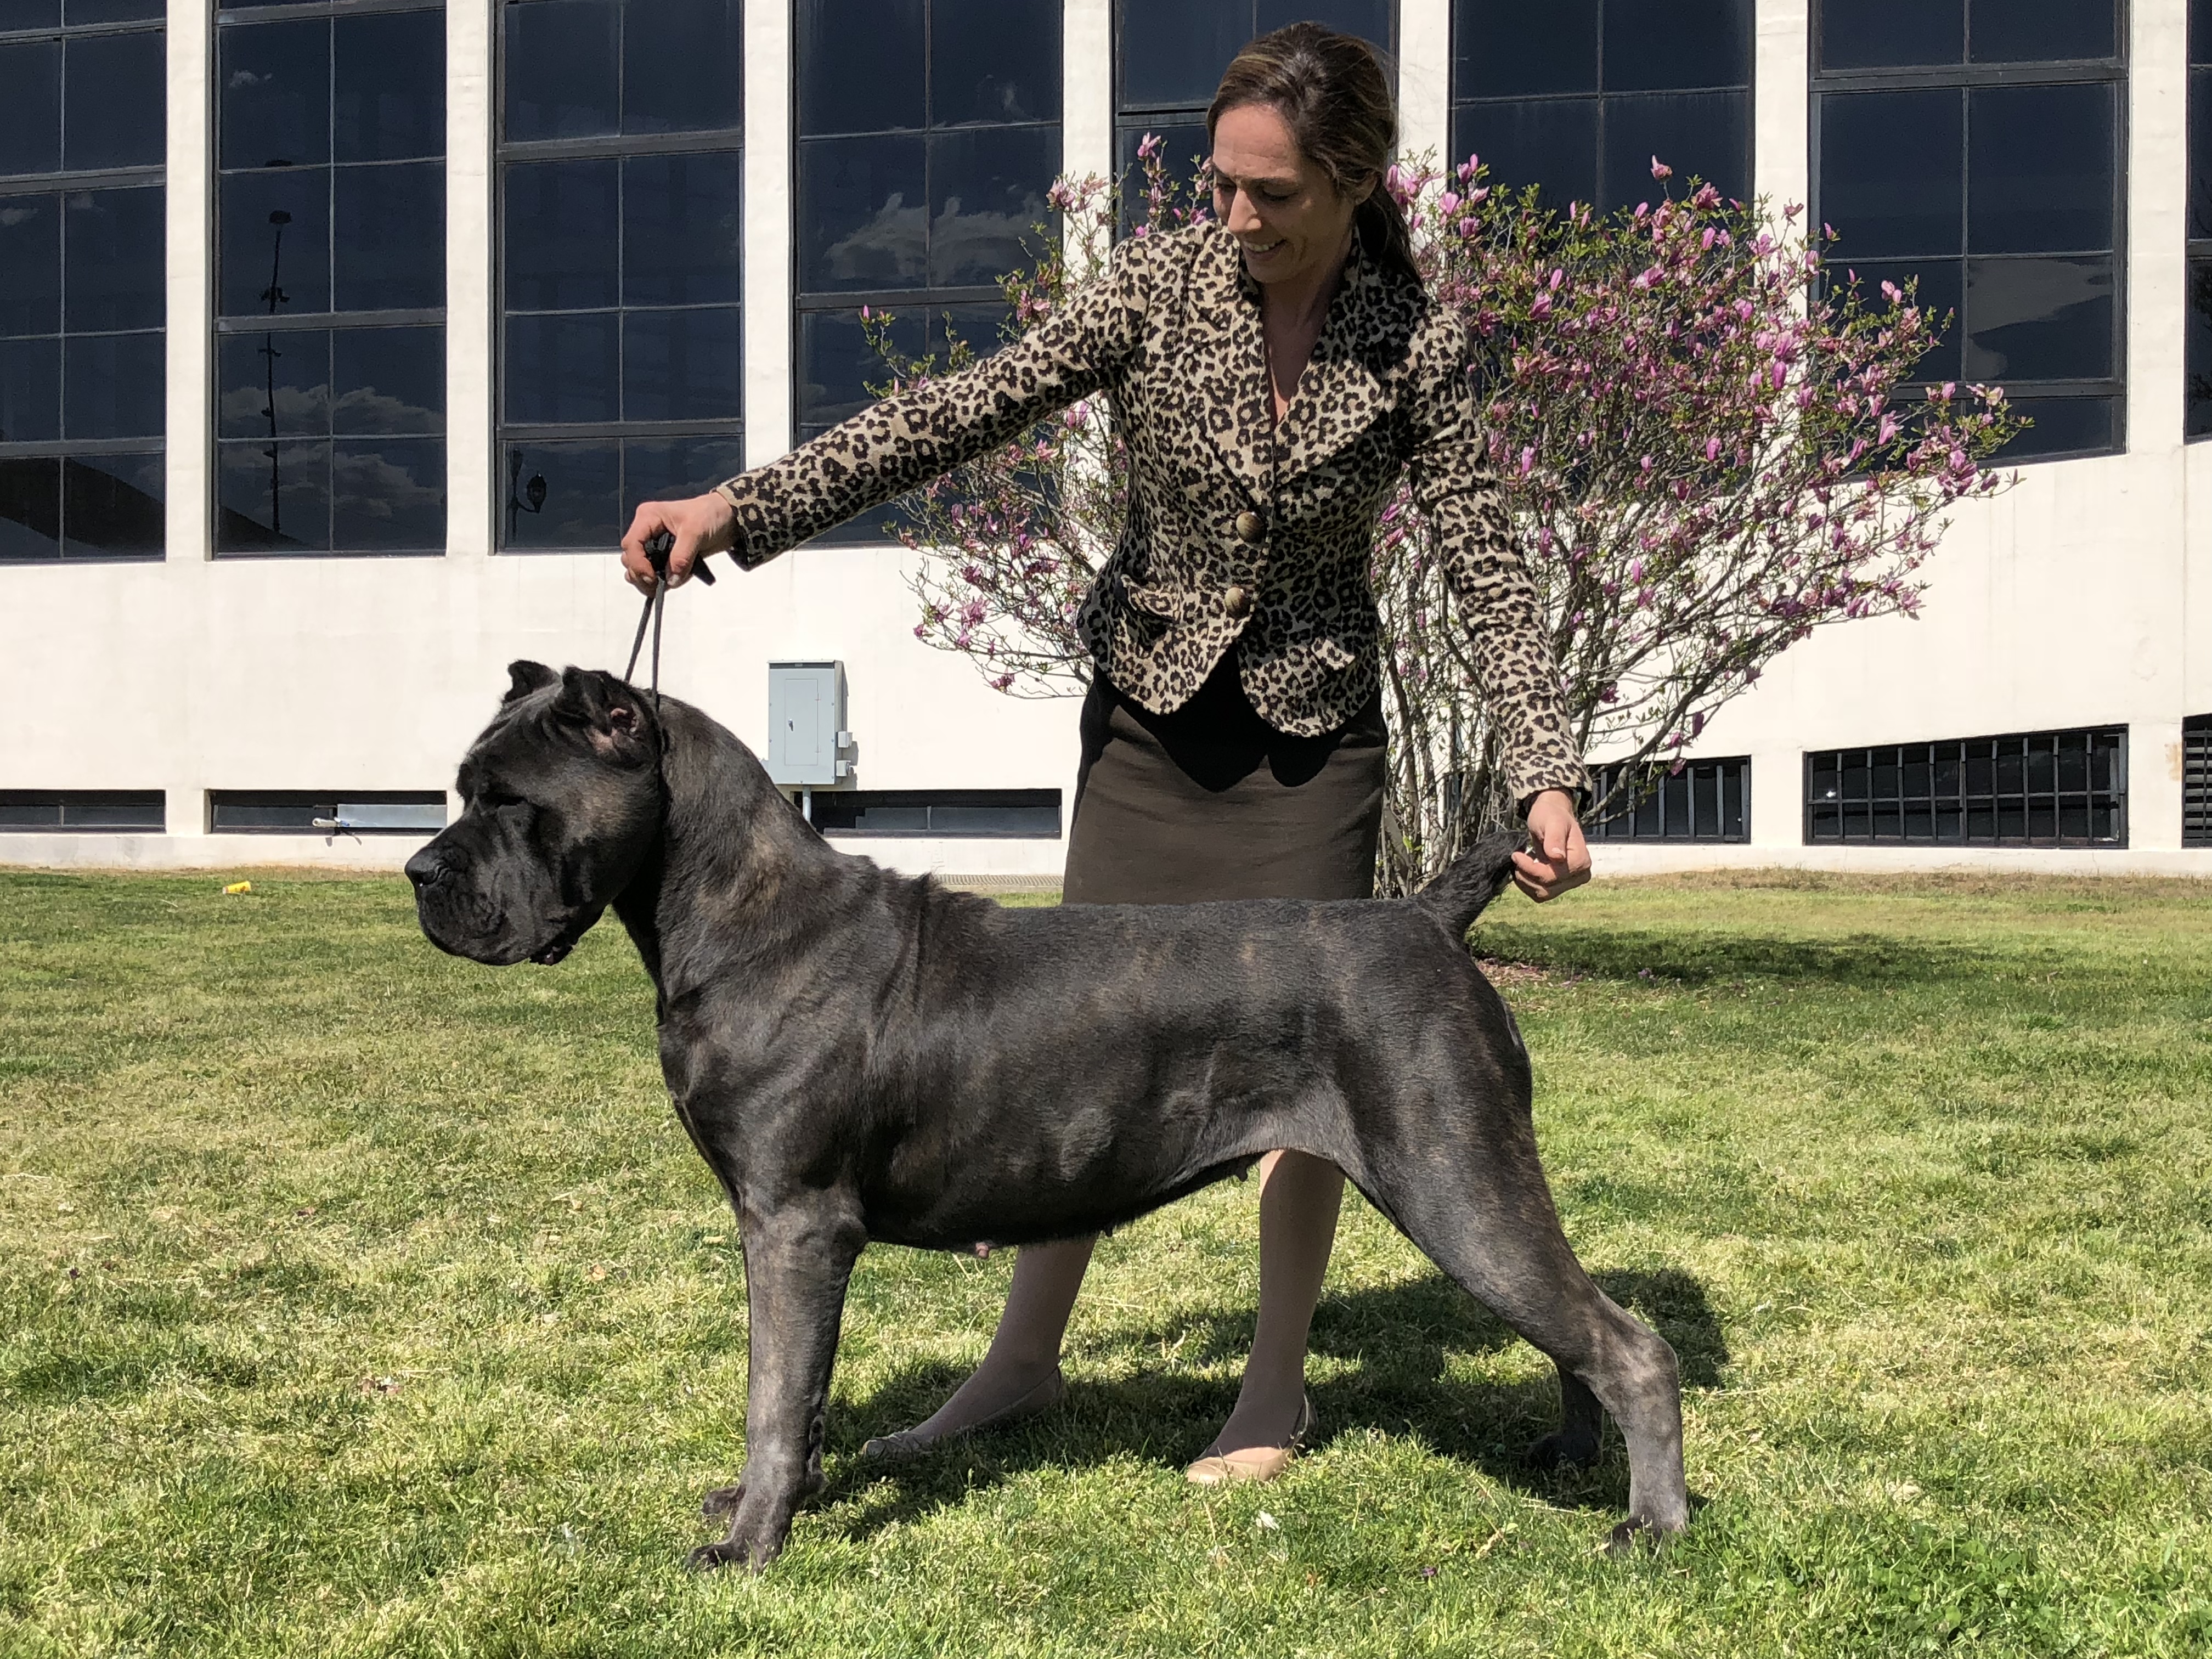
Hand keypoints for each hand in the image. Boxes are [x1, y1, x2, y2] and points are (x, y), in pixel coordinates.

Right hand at [621, 491, 736, 592]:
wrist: (727, 519)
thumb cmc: (709, 515)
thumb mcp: (695, 532)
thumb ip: (682, 556)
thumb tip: (671, 579)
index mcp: (648, 518)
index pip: (631, 544)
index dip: (638, 564)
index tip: (652, 579)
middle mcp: (646, 531)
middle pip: (630, 559)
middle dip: (641, 575)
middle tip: (658, 586)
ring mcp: (654, 545)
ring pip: (638, 568)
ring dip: (648, 581)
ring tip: (668, 584)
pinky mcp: (664, 557)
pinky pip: (654, 573)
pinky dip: (661, 582)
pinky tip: (675, 581)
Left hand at [1511, 789, 1591, 902]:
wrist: (1551, 817)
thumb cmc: (1551, 816)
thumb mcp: (1552, 822)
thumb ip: (1555, 838)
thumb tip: (1558, 857)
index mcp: (1581, 861)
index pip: (1552, 876)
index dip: (1530, 868)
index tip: (1516, 854)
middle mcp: (1580, 876)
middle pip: (1547, 887)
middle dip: (1526, 874)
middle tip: (1515, 856)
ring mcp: (1570, 883)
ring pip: (1542, 894)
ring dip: (1525, 881)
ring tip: (1519, 862)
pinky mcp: (1560, 886)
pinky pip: (1540, 894)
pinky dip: (1527, 884)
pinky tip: (1522, 869)